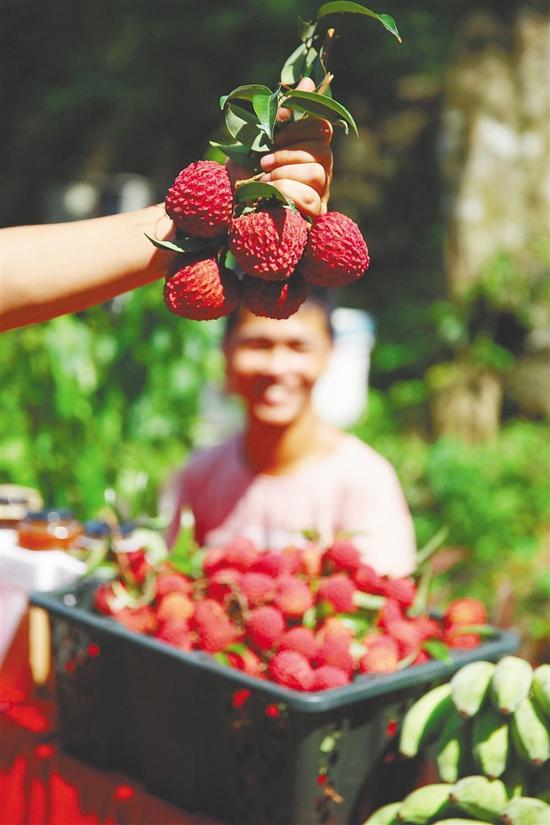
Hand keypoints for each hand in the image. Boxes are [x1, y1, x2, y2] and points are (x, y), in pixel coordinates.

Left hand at [227, 78, 332, 217]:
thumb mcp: (256, 138)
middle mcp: (319, 171)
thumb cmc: (242, 172)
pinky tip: (269, 193)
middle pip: (323, 150)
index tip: (274, 131)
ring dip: (285, 172)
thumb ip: (281, 113)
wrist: (227, 205)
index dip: (301, 124)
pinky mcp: (312, 217)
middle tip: (263, 160)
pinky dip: (286, 191)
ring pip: (317, 173)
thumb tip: (309, 81)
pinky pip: (310, 199)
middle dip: (288, 152)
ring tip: (263, 179)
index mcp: (308, 149)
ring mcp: (319, 195)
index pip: (322, 128)